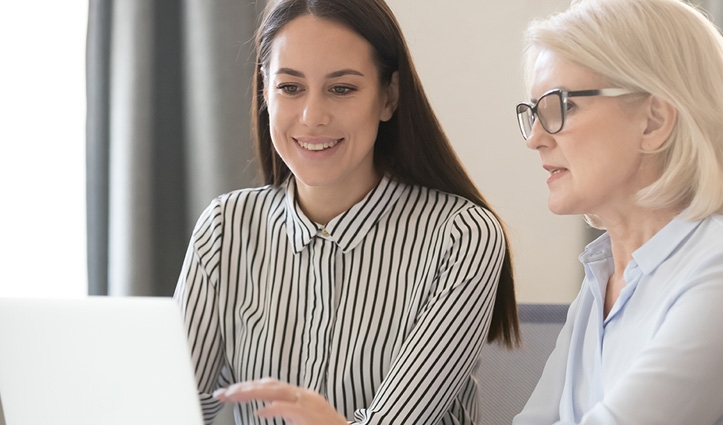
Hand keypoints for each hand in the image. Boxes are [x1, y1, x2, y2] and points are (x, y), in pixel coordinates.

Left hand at [213, 378, 348, 424]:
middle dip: (244, 387)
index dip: (248, 387)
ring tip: (233, 397)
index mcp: (301, 396)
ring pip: (276, 391)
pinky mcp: (311, 414)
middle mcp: (305, 395)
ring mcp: (309, 403)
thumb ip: (285, 412)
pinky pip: (289, 408)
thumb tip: (262, 411)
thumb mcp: (303, 420)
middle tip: (222, 394)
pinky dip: (273, 409)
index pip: (270, 385)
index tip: (228, 393)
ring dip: (252, 393)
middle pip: (269, 384)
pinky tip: (260, 413)